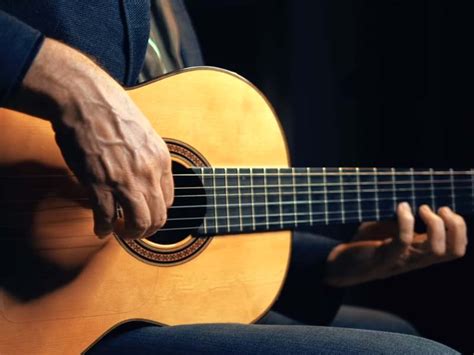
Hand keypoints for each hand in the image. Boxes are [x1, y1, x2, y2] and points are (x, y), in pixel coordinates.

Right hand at [5, 39, 173, 239]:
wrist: (86, 98)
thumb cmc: (111, 111)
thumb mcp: (144, 133)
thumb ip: (148, 157)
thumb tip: (145, 176)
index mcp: (161, 158)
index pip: (169, 199)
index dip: (158, 212)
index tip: (148, 214)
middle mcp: (148, 172)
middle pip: (158, 216)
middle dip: (148, 230)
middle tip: (136, 232)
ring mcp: (125, 179)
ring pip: (139, 222)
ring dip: (131, 234)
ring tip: (121, 233)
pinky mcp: (99, 183)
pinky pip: (106, 217)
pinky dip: (103, 229)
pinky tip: (100, 230)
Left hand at [324, 202, 467, 286]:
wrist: (338, 264)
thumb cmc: (363, 244)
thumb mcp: (386, 229)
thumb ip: (400, 219)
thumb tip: (411, 194)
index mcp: (420, 253)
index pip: (455, 250)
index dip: (460, 230)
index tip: (444, 210)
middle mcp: (415, 260)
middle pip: (452, 252)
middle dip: (455, 226)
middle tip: (439, 208)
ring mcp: (401, 261)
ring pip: (435, 250)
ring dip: (435, 224)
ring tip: (421, 208)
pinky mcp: (384, 258)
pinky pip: (403, 242)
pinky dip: (406, 221)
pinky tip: (400, 207)